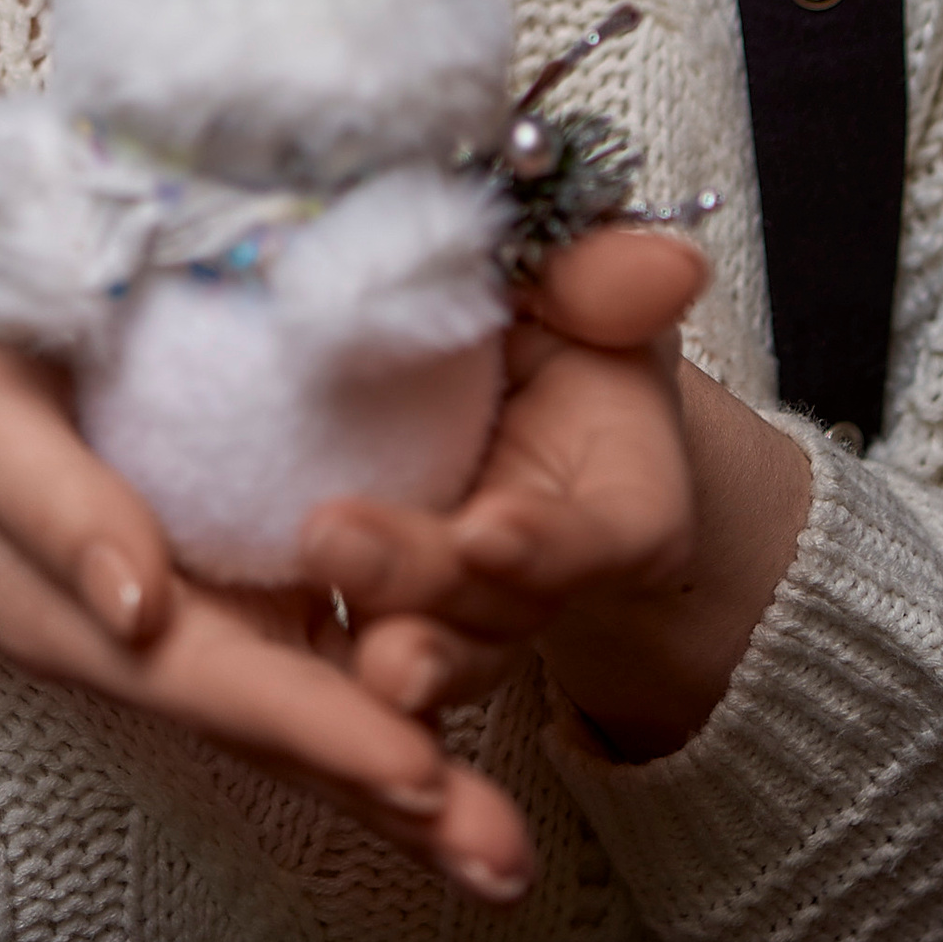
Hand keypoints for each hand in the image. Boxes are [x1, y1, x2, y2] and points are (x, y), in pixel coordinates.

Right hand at [0, 303, 539, 900]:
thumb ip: (48, 502)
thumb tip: (138, 602)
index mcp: (76, 611)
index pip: (207, 678)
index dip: (312, 724)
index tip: (413, 773)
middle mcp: (142, 644)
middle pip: (267, 732)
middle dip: (383, 797)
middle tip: (494, 856)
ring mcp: (186, 636)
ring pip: (295, 722)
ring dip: (399, 798)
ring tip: (503, 858)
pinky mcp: (220, 610)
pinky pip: (302, 674)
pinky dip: (382, 725)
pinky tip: (463, 779)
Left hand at [298, 226, 810, 762]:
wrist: (501, 376)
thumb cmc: (550, 325)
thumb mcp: (578, 289)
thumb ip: (606, 283)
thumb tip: (668, 268)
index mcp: (618, 503)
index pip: (594, 537)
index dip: (547, 545)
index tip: (490, 534)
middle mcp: (540, 576)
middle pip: (492, 605)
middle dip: (418, 580)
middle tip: (334, 543)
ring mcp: (464, 610)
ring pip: (430, 647)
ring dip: (380, 648)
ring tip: (321, 633)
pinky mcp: (385, 613)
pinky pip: (358, 657)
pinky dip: (323, 673)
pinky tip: (273, 667)